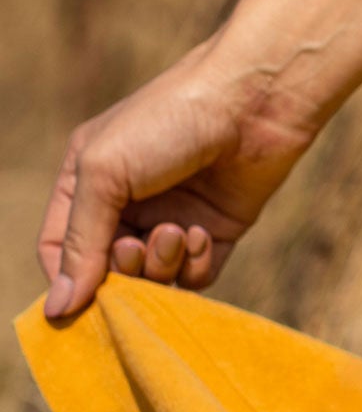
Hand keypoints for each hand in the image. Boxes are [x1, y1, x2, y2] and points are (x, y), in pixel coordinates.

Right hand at [36, 38, 321, 319]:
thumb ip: (80, 242)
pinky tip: (203, 233)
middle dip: (122, 271)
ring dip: (162, 265)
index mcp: (86, 182)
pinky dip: (195, 266)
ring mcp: (174, 218)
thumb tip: (58, 309)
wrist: (253, 102)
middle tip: (136, 247)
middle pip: (110, 271)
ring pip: (154, 277)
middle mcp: (127, 204)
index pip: (60, 249)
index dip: (67, 280)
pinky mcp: (217, 230)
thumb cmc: (168, 122)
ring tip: (177, 231)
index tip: (77, 303)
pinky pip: (196, 276)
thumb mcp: (103, 173)